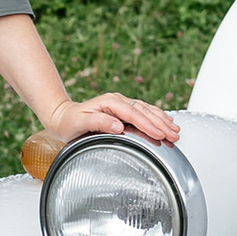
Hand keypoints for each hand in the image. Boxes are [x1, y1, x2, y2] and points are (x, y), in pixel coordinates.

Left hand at [38, 93, 181, 151]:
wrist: (61, 116)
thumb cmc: (69, 122)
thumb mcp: (80, 123)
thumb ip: (99, 123)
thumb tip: (118, 126)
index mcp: (109, 102)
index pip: (134, 113)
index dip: (148, 124)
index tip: (160, 134)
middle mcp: (117, 100)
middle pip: (144, 111)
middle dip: (161, 123)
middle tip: (174, 135)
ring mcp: (121, 104)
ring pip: (146, 110)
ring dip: (162, 120)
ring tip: (175, 130)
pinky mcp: (122, 109)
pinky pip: (143, 111)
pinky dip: (156, 117)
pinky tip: (165, 121)